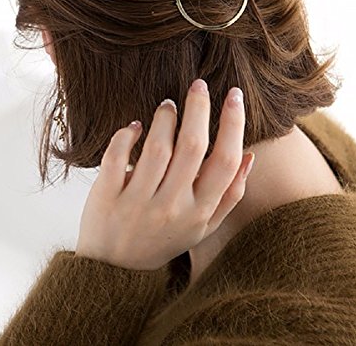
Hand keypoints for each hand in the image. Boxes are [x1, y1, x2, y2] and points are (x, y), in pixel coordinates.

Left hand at [75, 78, 254, 270]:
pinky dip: (126, 134)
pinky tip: (135, 126)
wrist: (115, 270)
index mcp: (199, 212)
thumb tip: (248, 156)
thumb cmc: (164, 240)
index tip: (235, 95)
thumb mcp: (203, 226)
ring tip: (168, 105)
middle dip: (199, 107)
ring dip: (164, 117)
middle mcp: (171, 206)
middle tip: (198, 85)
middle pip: (192, 146)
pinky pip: (117, 156)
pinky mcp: (107, 196)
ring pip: (157, 147)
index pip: (224, 161)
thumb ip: (229, 194)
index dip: (233, 123)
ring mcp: (137, 202)